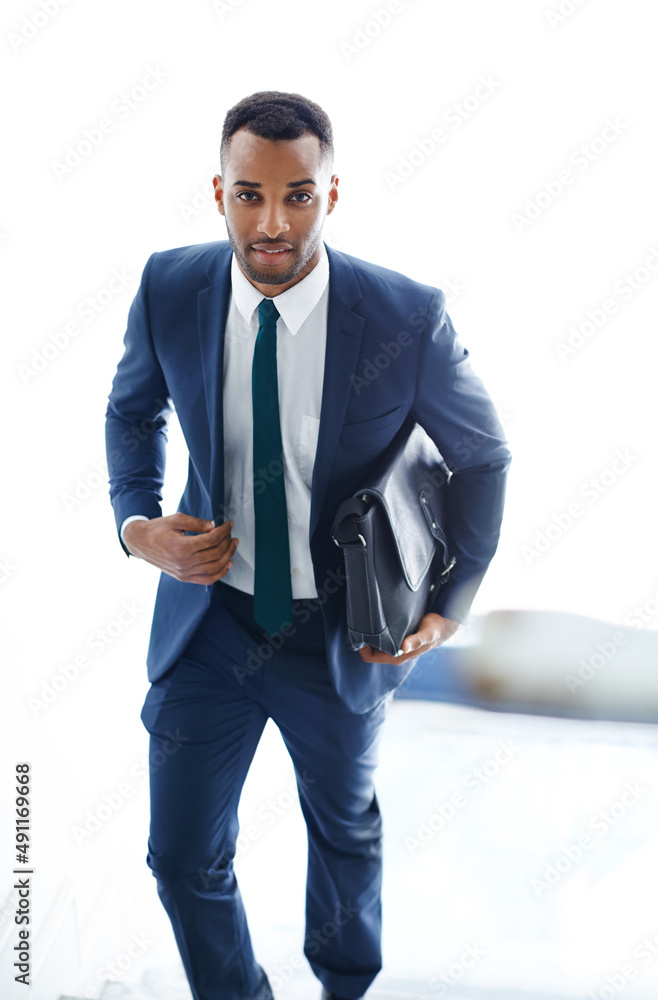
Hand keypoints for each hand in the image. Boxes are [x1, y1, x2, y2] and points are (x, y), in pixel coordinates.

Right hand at [123, 513, 238, 583]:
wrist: (140, 542)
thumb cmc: (158, 529)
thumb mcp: (176, 519)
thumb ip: (197, 523)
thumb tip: (215, 526)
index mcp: (182, 546)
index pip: (212, 539)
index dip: (224, 531)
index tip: (229, 524)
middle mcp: (184, 562)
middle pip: (216, 553)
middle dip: (227, 542)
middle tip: (231, 533)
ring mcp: (184, 573)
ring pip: (215, 567)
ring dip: (228, 556)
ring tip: (233, 545)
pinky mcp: (184, 578)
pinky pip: (207, 579)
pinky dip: (220, 573)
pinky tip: (228, 563)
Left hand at [358, 612, 459, 663]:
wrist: (445, 626)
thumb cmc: (435, 630)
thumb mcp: (427, 634)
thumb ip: (416, 641)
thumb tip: (404, 647)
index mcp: (397, 656)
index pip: (370, 657)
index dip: (361, 648)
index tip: (356, 633)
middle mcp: (394, 654)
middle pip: (369, 651)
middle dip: (362, 640)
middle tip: (356, 623)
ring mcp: (395, 648)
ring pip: (374, 645)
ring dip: (368, 636)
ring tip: (362, 621)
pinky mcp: (397, 640)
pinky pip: (380, 639)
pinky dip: (374, 632)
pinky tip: (372, 620)